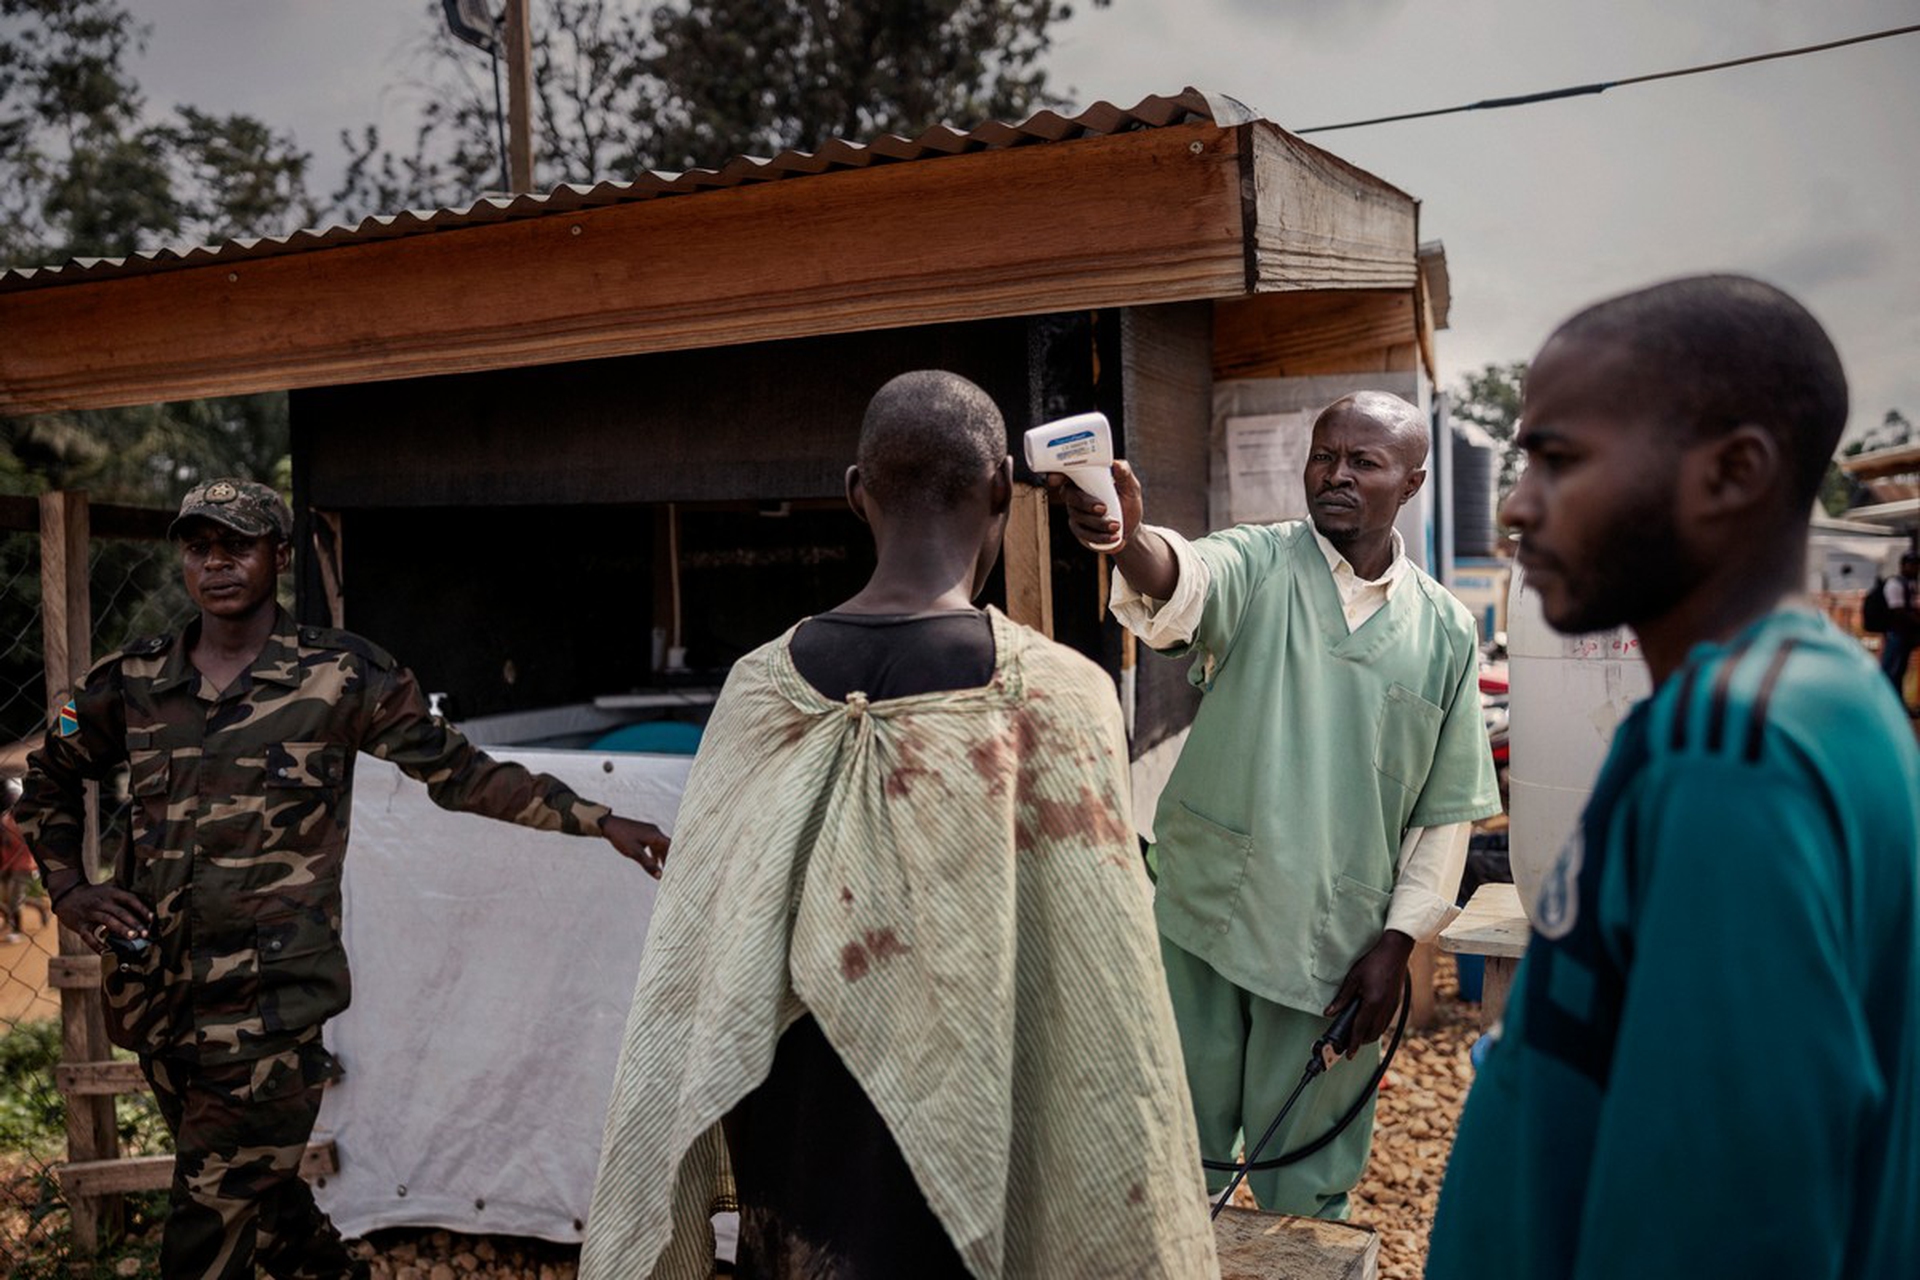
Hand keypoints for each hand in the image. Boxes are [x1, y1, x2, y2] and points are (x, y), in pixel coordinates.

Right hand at [56, 884, 151, 954]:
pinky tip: (106, 952)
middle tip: (145, 933)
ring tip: (133, 937)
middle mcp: (102, 902)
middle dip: (134, 922)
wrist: (67, 894)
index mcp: (111, 893)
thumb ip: (122, 901)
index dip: (142, 908)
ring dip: (121, 929)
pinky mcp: (80, 925)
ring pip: (107, 921)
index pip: (130, 899)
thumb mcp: (109, 892)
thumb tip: (144, 916)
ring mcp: (90, 913)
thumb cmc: (95, 895)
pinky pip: (88, 936)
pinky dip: (97, 945)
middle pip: (120, 911)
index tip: (153, 918)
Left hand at [602, 816, 670, 877]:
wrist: (609, 825)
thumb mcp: (635, 853)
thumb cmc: (622, 837)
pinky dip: (654, 853)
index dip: (676, 857)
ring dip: (662, 857)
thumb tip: (659, 876)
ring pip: (660, 846)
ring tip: (663, 869)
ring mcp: (649, 832)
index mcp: (655, 835)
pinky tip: (652, 861)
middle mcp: (655, 832)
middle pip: (667, 847)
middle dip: (669, 859)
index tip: (678, 867)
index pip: (671, 847)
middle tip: (671, 871)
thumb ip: (648, 865)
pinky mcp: (644, 833)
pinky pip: (653, 844)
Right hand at [1044, 460, 1144, 551]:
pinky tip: (1115, 537)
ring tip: (1116, 525)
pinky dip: (1100, 537)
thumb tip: (1116, 464)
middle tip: (1103, 509)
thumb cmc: (1127, 502)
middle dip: (1086, 504)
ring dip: (1098, 523)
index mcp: (1084, 480)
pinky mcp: (1080, 531)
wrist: (1131, 526)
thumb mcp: (1130, 487)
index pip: (1066, 474)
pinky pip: (1084, 535)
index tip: (1055, 479)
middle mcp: (1076, 495)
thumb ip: (1125, 474)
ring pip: (1078, 518)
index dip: (1057, 475)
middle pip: (1070, 497)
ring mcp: (1076, 514)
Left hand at [1324, 929, 1413, 1055]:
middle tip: (1348, 1042)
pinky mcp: (1396, 1003)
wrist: (1395, 952)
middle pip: (1372, 1033)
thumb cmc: (1373, 962)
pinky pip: (1385, 1022)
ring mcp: (1392, 1006)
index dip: (1353, 1043)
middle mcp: (1385, 1008)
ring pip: (1380, 1029)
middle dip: (1360, 1041)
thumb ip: (1342, 998)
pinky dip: (1377, 1026)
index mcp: (1373, 1003)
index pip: (1360, 1029)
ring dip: (1369, 1034)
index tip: (1348, 1054)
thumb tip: (1330, 1013)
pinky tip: (1369, 1021)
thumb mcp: (1353, 978)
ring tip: (1357, 1033)